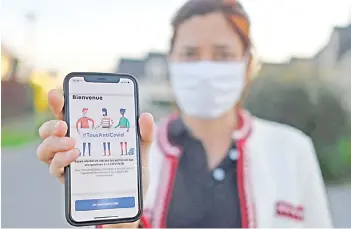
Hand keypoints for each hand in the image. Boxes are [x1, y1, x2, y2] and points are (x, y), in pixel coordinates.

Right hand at [36, 89, 153, 227]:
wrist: (133, 197)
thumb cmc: (132, 168)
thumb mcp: (141, 149)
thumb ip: (144, 132)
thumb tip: (145, 116)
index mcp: (87, 131)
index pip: (68, 113)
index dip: (58, 102)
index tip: (57, 94)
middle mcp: (73, 144)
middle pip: (49, 129)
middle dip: (51, 124)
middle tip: (64, 124)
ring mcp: (68, 161)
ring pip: (45, 149)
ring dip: (53, 143)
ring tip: (72, 143)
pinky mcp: (69, 179)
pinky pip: (53, 168)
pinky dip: (60, 161)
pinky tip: (75, 156)